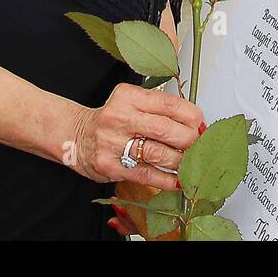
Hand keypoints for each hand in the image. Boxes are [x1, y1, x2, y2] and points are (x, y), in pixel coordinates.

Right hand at [70, 82, 203, 195]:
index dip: (191, 116)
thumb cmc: (112, 119)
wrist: (76, 136)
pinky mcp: (109, 166)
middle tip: (199, 145)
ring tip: (191, 163)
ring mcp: (113, 142)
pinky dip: (166, 179)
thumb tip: (196, 124)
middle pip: (165, 129)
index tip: (201, 124)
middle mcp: (120, 117)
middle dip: (189, 140)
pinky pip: (145, 174)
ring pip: (157, 153)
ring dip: (180, 161)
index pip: (168, 104)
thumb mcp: (131, 102)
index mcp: (129, 96)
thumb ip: (159, 109)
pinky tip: (178, 180)